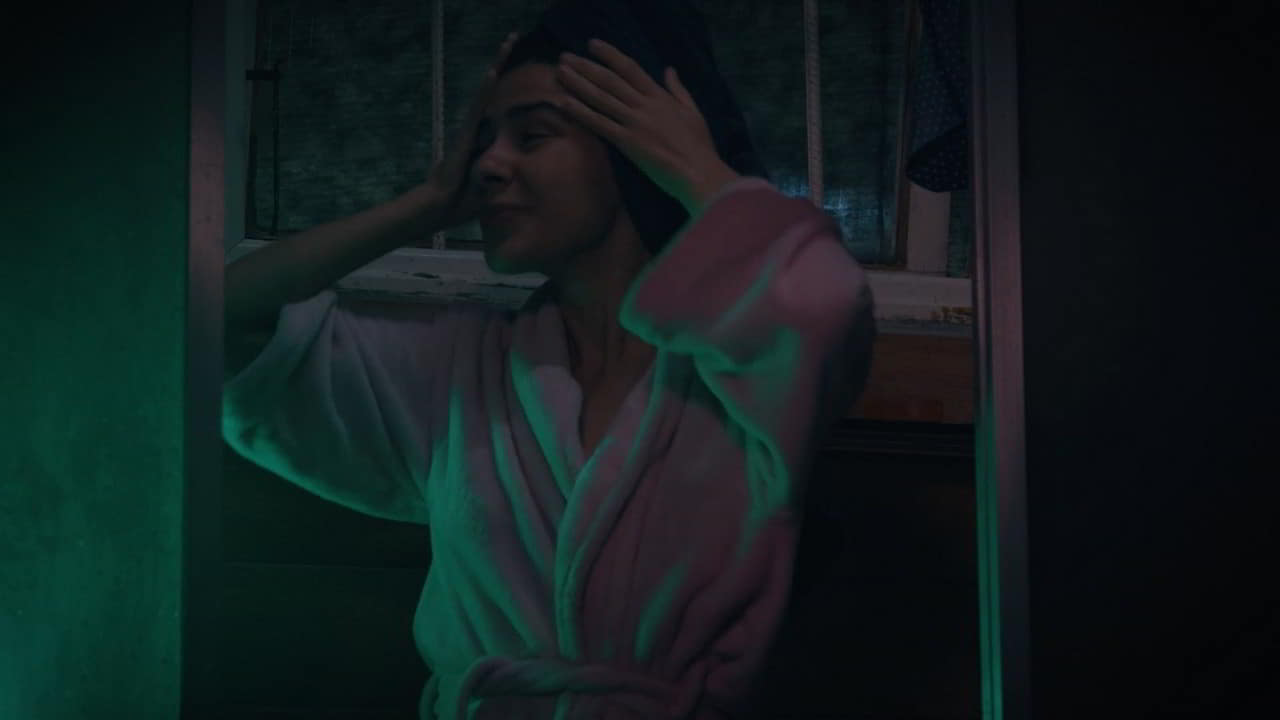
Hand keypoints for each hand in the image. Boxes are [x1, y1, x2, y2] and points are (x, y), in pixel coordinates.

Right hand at [425, 31, 521, 230]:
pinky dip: (484, 90)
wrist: (439, 208)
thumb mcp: (491, 187)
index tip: (519, 67)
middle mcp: (474, 127)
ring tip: (509, 42)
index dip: (507, 88)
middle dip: (501, 62)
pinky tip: (492, 71)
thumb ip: (498, 178)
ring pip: (485, 92)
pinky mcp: (463, 134)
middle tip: (513, 36)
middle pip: (491, 89)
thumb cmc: (462, 200)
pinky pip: (476, 108)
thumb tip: (506, 173)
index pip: (497, 106)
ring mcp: (468, 128)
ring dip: (495, 66)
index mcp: (482, 137)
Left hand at [555, 39, 738, 213]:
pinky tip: (565, 102)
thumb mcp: (693, 112)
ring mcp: (635, 123)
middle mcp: (645, 105)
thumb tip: (669, 69)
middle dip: (586, 66)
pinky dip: (581, 112)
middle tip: (565, 56)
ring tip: (560, 72)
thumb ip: (679, 90)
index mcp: (660, 97)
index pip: (630, 68)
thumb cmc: (700, 147)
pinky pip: (600, 123)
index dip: (609, 54)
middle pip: (610, 79)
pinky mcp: (628, 143)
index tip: (592, 45)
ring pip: (601, 97)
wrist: (701, 173)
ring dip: (578, 83)